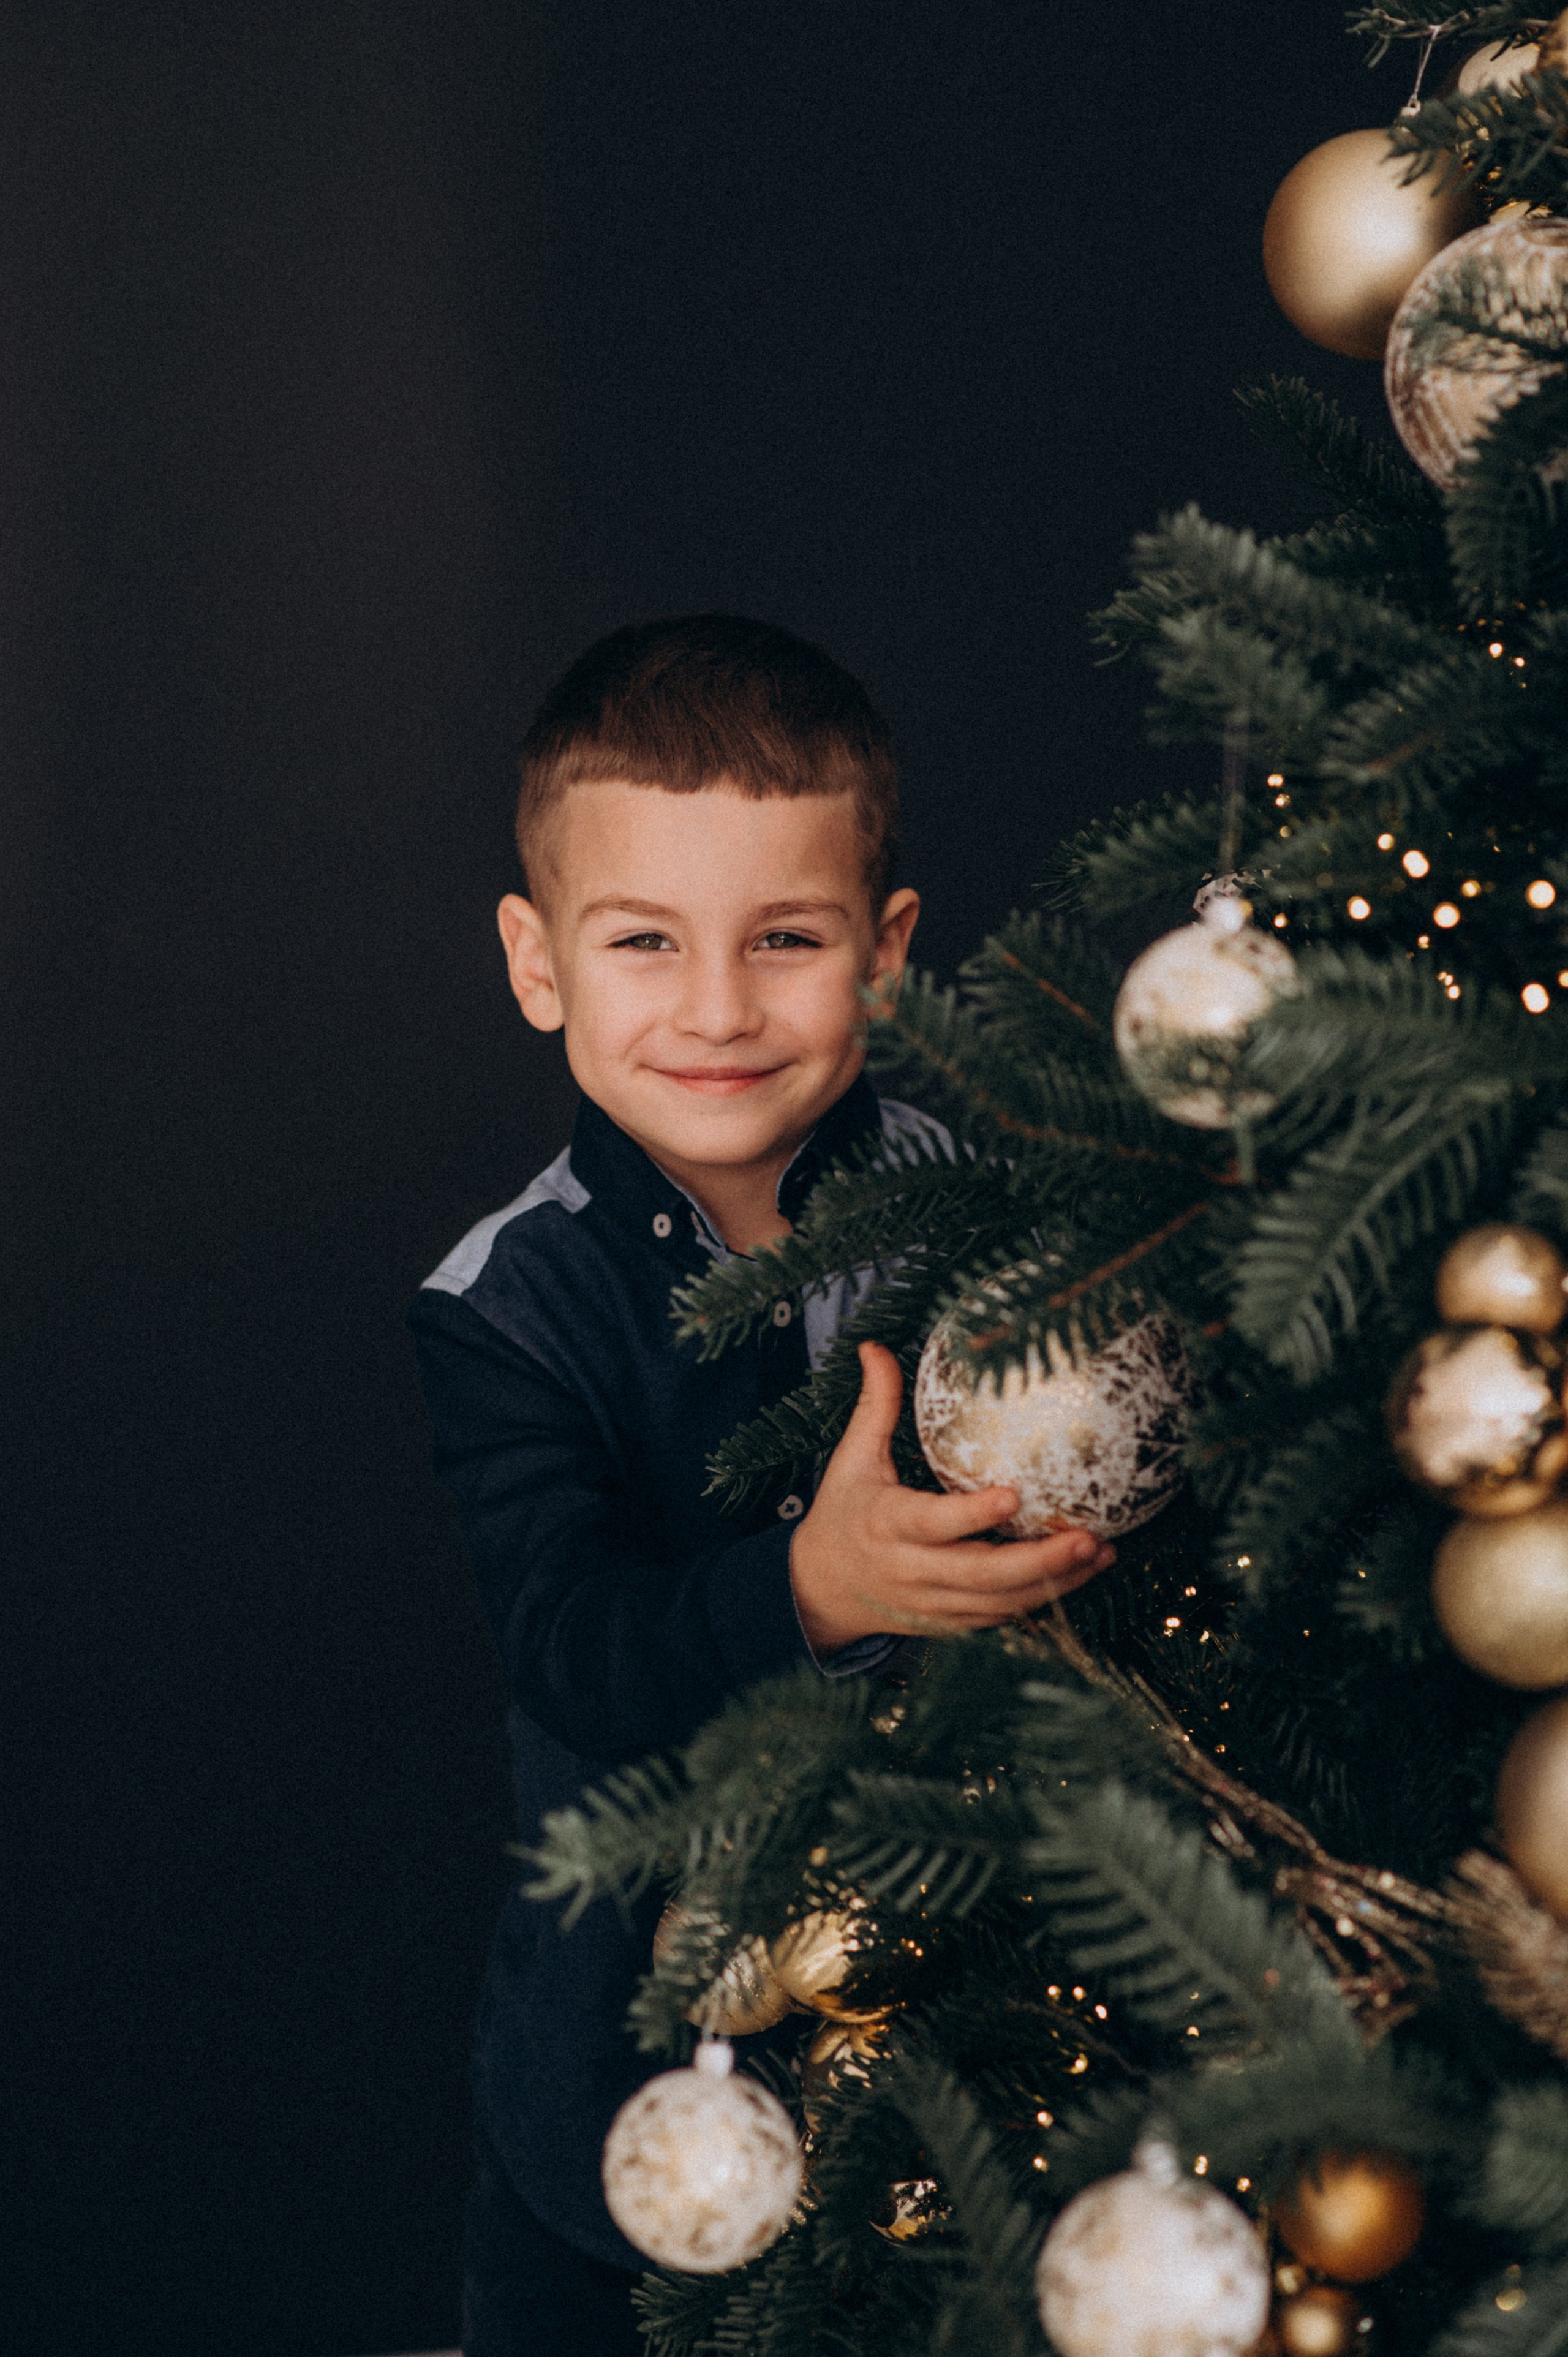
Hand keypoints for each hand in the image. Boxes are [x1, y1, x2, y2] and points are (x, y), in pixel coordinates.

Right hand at [788, 1341, 1115, 1654]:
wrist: (821, 1591)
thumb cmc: (842, 1513)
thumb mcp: (851, 1459)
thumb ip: (876, 1405)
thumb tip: (875, 1345)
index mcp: (886, 1525)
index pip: (932, 1523)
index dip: (972, 1515)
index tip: (1013, 1493)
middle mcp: (911, 1571)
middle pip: (980, 1574)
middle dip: (1038, 1561)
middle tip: (1087, 1536)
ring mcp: (932, 1604)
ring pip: (999, 1602)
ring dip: (1056, 1582)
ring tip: (1101, 1551)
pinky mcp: (949, 1624)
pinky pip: (1001, 1617)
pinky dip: (1042, 1599)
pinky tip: (1081, 1574)